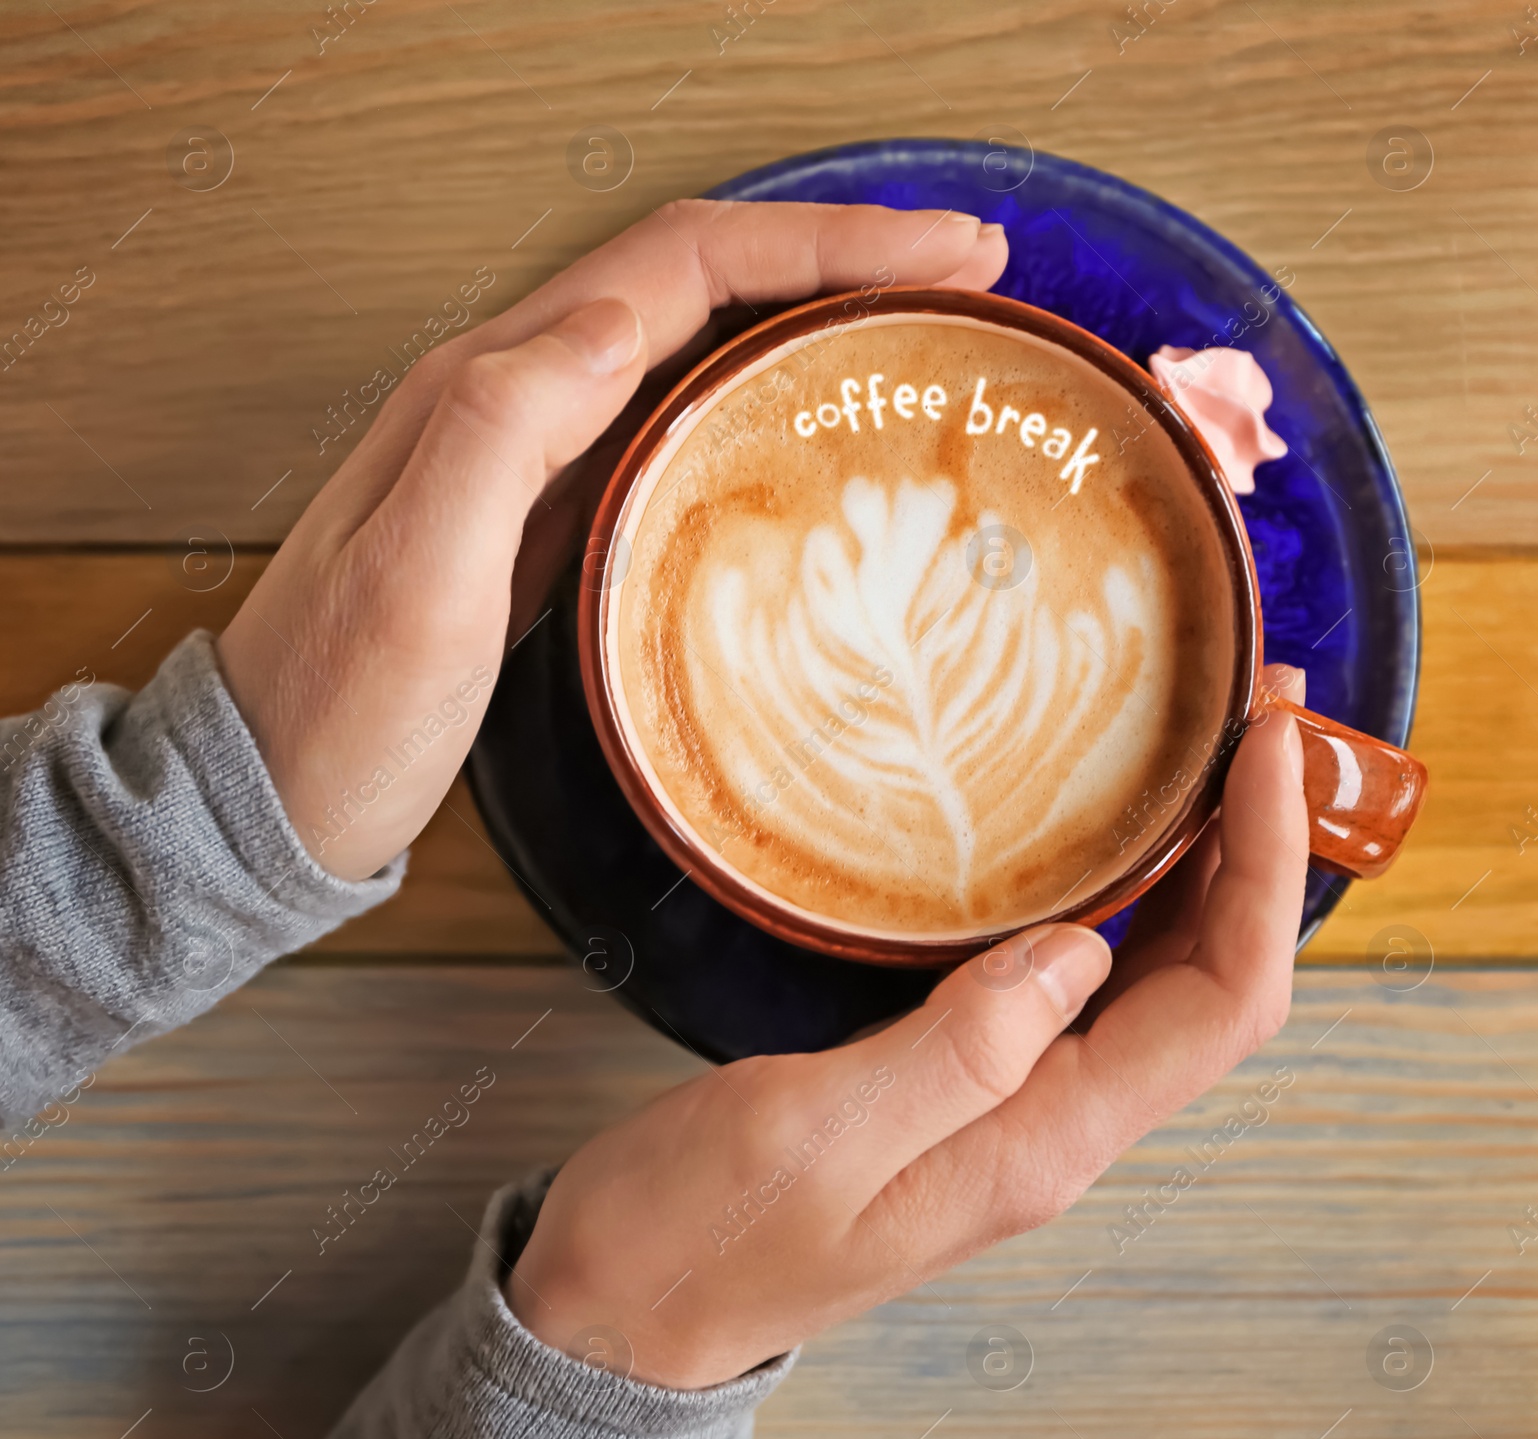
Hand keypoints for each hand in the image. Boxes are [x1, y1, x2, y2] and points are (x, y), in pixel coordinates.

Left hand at [215, 201, 1008, 879]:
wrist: (270, 792)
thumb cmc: (340, 707)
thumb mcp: (411, 578)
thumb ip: (496, 436)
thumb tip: (611, 325)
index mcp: (494, 390)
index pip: (682, 268)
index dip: (819, 244)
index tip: (942, 251)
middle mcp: (518, 402)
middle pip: (701, 285)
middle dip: (839, 257)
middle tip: (964, 273)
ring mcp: (538, 462)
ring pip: (697, 348)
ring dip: (809, 318)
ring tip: (915, 331)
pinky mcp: (554, 522)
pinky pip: (677, 427)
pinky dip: (762, 404)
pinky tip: (811, 439)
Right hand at [508, 671, 1307, 1389]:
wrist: (630, 1306)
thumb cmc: (699, 1231)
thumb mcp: (810, 1133)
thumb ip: (956, 1050)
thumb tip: (1080, 951)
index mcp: (1041, 1142)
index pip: (1220, 1004)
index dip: (1265, 871)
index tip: (1268, 749)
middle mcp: (1055, 1127)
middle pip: (1216, 985)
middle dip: (1261, 850)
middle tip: (1268, 716)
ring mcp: (1016, 1108)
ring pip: (1163, 982)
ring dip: (1207, 869)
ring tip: (1215, 754)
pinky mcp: (968, 1083)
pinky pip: (1087, 984)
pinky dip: (1126, 900)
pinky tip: (1109, 841)